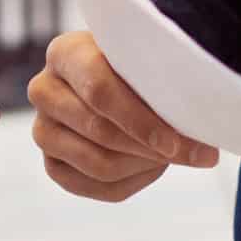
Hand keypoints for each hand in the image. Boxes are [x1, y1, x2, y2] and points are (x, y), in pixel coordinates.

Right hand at [29, 30, 218, 202]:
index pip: (99, 91)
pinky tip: (150, 165)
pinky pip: (94, 187)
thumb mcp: (140, 59)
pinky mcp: (52, 162)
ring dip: (143, 165)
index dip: (139, 120)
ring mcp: (42, 128)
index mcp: (63, 53)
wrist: (113, 80)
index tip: (175, 141)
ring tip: (170, 154)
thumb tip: (198, 122)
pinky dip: (131, 182)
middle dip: (149, 147)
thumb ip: (159, 82)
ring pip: (98, 163)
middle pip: (99, 131)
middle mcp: (43, 89)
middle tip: (193, 154)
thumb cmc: (130, 66)